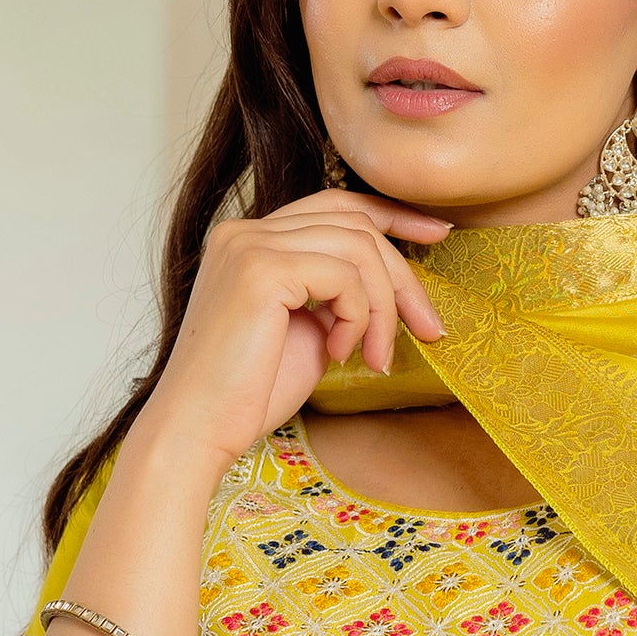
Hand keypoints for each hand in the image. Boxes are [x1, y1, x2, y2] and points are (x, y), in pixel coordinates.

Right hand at [138, 190, 450, 473]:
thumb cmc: (247, 395)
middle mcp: (245, 231)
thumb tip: (390, 285)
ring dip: (383, 308)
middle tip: (430, 327)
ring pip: (358, 248)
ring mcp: (249, 245)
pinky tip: (340, 355)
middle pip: (355, 223)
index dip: (391, 215)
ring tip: (376, 357)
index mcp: (250, 240)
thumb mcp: (307, 331)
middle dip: (404, 275)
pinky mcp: (261, 269)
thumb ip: (336, 296)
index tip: (437, 234)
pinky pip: (344, 277)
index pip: (334, 204)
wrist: (199, 431)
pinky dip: (358, 319)